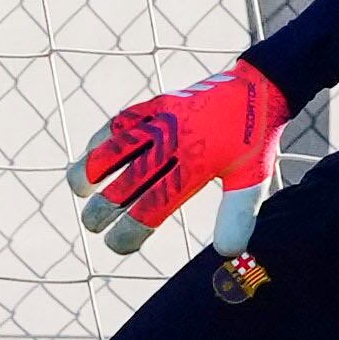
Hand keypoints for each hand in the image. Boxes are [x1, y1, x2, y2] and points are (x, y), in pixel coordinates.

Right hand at [66, 61, 288, 254]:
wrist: (260, 88)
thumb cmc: (254, 141)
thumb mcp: (252, 178)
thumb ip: (237, 214)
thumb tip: (228, 252)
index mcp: (198, 165)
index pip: (154, 204)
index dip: (131, 228)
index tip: (116, 245)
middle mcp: (175, 141)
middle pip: (129, 179)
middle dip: (104, 207)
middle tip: (91, 225)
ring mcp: (164, 119)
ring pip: (116, 146)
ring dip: (92, 168)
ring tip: (79, 189)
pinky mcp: (159, 101)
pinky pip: (123, 120)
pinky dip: (103, 136)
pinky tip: (92, 153)